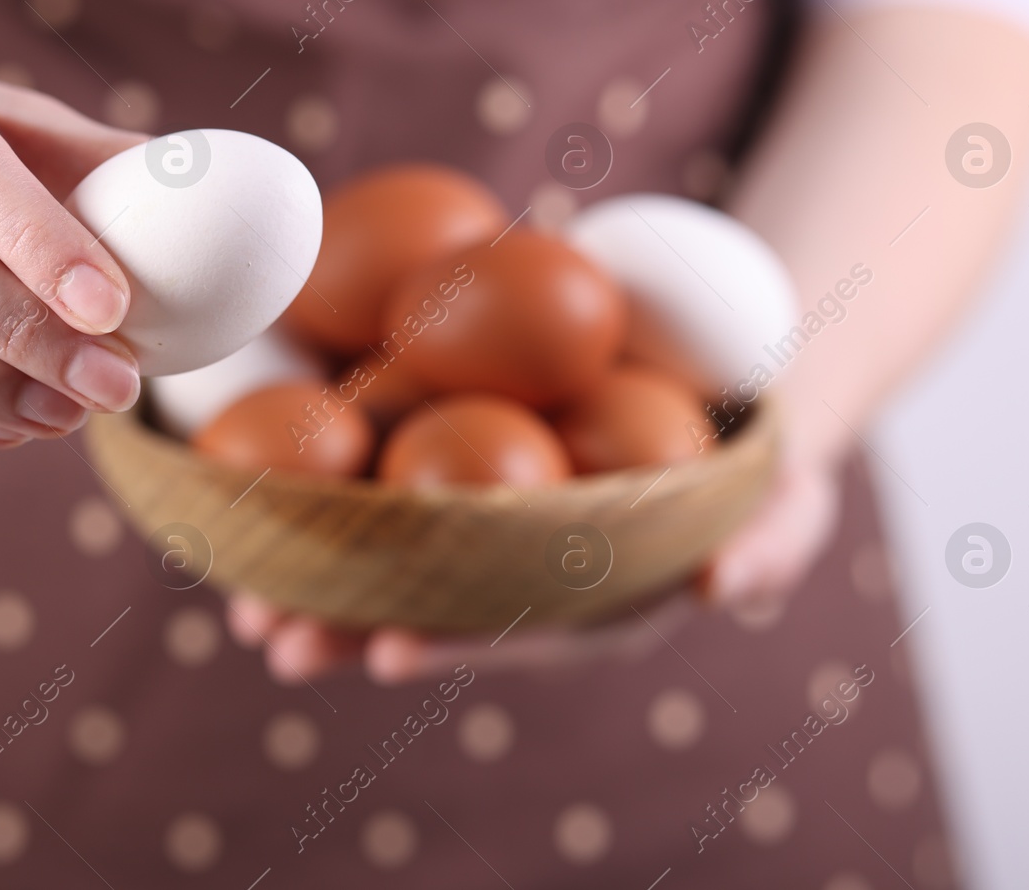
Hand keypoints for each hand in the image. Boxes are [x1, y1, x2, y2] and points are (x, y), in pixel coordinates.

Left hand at [227, 441, 842, 684]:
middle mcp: (529, 569)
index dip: (456, 639)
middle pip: (433, 602)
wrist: (726, 378)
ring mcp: (491, 512)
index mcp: (596, 597)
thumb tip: (719, 584)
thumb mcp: (790, 496)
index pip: (518, 627)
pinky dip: (325, 479)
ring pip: (392, 551)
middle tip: (275, 641)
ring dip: (315, 571)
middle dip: (351, 625)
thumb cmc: (759, 455)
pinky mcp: (462, 447)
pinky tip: (255, 487)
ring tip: (238, 592)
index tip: (387, 650)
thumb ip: (770, 543)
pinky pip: (388, 465)